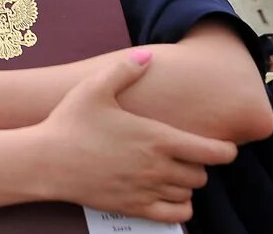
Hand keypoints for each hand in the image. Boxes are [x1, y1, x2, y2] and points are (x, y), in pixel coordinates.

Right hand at [34, 50, 237, 223]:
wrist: (46, 160)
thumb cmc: (70, 122)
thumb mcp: (94, 88)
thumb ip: (124, 70)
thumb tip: (147, 56)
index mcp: (158, 138)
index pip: (215, 152)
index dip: (226, 150)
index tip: (223, 146)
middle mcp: (158, 167)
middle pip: (203, 174)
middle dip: (198, 164)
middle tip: (183, 153)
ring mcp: (147, 190)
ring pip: (189, 193)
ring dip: (186, 183)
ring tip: (171, 170)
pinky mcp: (135, 207)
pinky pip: (176, 215)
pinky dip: (180, 207)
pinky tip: (167, 193)